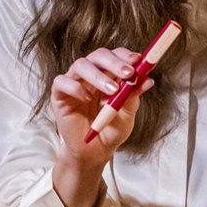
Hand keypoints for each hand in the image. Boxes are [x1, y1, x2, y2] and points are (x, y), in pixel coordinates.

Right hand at [50, 47, 153, 206]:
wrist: (95, 151)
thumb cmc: (111, 129)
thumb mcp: (127, 113)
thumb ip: (133, 96)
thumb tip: (147, 80)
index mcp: (109, 74)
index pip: (116, 55)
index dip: (126, 55)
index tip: (139, 60)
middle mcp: (91, 74)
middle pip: (98, 55)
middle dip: (115, 62)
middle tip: (128, 73)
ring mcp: (74, 82)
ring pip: (81, 65)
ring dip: (98, 75)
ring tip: (112, 90)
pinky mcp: (59, 95)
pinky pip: (61, 82)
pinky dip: (75, 87)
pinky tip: (86, 99)